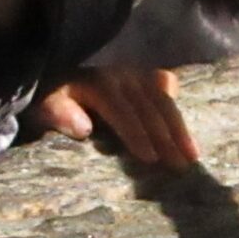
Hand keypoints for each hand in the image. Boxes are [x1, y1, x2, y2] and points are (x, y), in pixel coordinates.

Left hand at [32, 68, 201, 168]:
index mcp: (98, 83)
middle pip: (149, 107)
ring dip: (179, 127)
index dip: (137, 133)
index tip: (150, 158)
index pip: (122, 110)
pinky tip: (187, 120)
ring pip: (162, 100)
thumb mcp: (46, 106)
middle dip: (167, 136)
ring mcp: (135, 73)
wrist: (55, 74)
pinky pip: (162, 84)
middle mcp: (121, 75)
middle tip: (180, 164)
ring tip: (192, 154)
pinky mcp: (142, 75)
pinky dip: (174, 98)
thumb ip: (60, 114)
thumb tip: (83, 129)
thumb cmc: (51, 98)